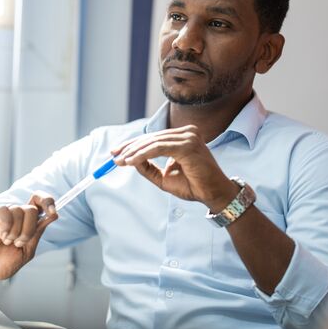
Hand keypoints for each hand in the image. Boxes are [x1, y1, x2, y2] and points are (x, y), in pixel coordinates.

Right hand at [0, 192, 57, 289]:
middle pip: (32, 208)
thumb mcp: (26, 251)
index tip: (54, 213)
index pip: (40, 202)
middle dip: (30, 229)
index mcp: (26, 224)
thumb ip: (37, 233)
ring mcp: (3, 215)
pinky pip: (5, 211)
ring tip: (7, 242)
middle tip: (19, 243)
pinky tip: (2, 236)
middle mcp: (16, 216)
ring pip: (19, 210)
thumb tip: (53, 215)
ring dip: (17, 231)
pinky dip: (7, 226)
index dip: (48, 202)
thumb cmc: (0, 263)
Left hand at [112, 125, 237, 209]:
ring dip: (134, 152)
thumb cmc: (193, 186)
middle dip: (130, 147)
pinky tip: (131, 162)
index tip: (116, 152)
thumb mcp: (164, 177)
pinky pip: (159, 148)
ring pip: (153, 142)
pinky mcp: (187, 145)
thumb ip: (148, 167)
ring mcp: (188, 137)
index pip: (153, 138)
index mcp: (182, 137)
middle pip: (151, 137)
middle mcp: (187, 133)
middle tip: (114, 156)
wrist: (214, 195)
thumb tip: (129, 160)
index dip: (133, 144)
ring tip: (120, 161)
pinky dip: (143, 154)